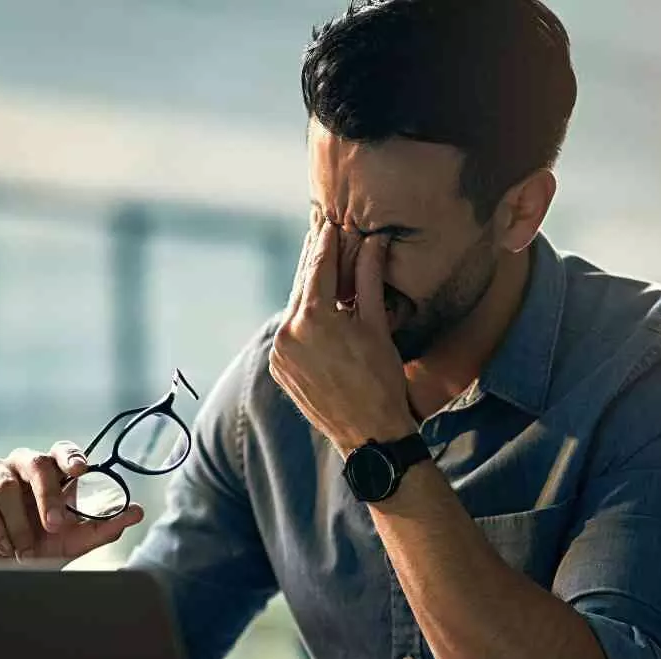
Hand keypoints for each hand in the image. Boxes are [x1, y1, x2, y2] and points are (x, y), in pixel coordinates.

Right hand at [0, 443, 144, 563]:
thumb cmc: (38, 552)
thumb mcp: (73, 544)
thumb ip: (104, 527)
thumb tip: (137, 512)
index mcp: (52, 474)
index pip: (63, 451)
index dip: (70, 455)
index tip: (79, 469)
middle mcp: (23, 467)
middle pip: (37, 463)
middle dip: (47, 496)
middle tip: (55, 527)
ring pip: (6, 484)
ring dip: (18, 523)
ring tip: (23, 550)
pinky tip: (3, 544)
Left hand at [270, 219, 416, 455]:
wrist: (368, 432)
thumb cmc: (381, 379)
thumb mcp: (377, 324)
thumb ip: (368, 279)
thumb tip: (373, 242)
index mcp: (314, 317)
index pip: (319, 267)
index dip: (326, 243)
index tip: (330, 223)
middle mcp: (289, 332)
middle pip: (302, 285)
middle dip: (314, 261)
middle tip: (322, 235)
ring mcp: (280, 353)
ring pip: (294, 309)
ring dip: (308, 289)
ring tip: (321, 270)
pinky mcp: (279, 369)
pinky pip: (290, 333)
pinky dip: (302, 319)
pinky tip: (316, 309)